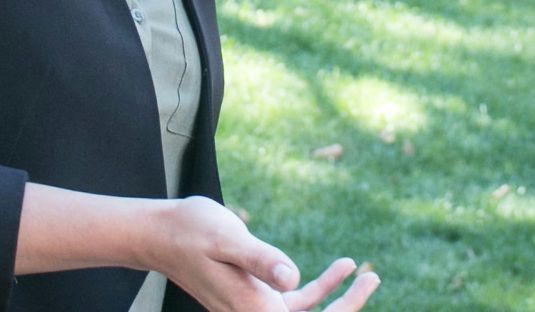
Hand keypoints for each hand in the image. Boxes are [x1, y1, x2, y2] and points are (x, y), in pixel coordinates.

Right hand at [147, 197, 379, 311]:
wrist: (160, 232)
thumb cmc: (192, 230)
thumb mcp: (229, 239)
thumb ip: (261, 260)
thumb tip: (293, 279)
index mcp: (252, 308)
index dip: (341, 311)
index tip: (365, 287)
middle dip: (346, 307)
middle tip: (373, 279)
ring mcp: (253, 307)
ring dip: (337, 298)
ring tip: (365, 273)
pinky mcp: (253, 296)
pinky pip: (294, 301)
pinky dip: (318, 288)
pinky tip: (339, 267)